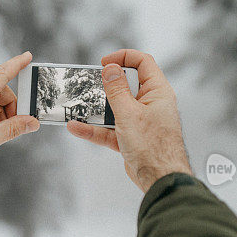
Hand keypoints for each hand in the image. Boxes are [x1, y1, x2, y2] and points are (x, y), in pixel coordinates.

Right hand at [66, 49, 191, 192]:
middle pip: (126, 85)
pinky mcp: (130, 138)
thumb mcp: (129, 113)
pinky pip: (109, 129)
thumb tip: (110, 69)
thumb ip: (117, 90)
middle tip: (88, 84)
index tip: (104, 62)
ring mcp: (139, 121)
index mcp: (157, 92)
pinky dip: (94, 129)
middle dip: (105, 85)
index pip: (143, 63)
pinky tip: (76, 127)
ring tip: (77, 105)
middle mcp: (150, 104)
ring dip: (96, 109)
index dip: (123, 57)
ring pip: (114, 109)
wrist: (159, 179)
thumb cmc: (152, 146)